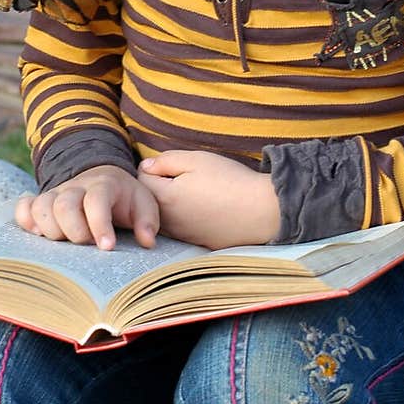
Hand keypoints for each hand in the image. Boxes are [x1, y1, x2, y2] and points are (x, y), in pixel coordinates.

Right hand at [15, 165, 159, 251]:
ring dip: (51, 230)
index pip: (96, 201)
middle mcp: (75, 187)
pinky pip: (24, 208)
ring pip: (41, 207)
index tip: (108, 247)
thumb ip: (147, 221)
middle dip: (75, 231)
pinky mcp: (41, 202)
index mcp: (103, 185)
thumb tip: (146, 241)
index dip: (99, 225)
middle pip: (63, 205)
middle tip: (87, 244)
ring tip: (66, 242)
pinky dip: (26, 221)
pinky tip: (39, 235)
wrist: (104, 178)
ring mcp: (56, 194)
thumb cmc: (125, 198)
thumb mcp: (144, 204)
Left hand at [137, 150, 279, 249]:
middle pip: (149, 200)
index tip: (174, 165)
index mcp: (164, 198)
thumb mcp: (196, 159)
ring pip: (162, 216)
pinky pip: (179, 228)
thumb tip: (146, 166)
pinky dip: (184, 217)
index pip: (141, 178)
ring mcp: (181, 236)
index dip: (155, 166)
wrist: (262, 212)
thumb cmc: (230, 181)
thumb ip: (165, 160)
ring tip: (194, 192)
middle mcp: (168, 222)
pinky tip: (203, 208)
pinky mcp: (195, 243)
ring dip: (170, 203)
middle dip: (159, 186)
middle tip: (184, 177)